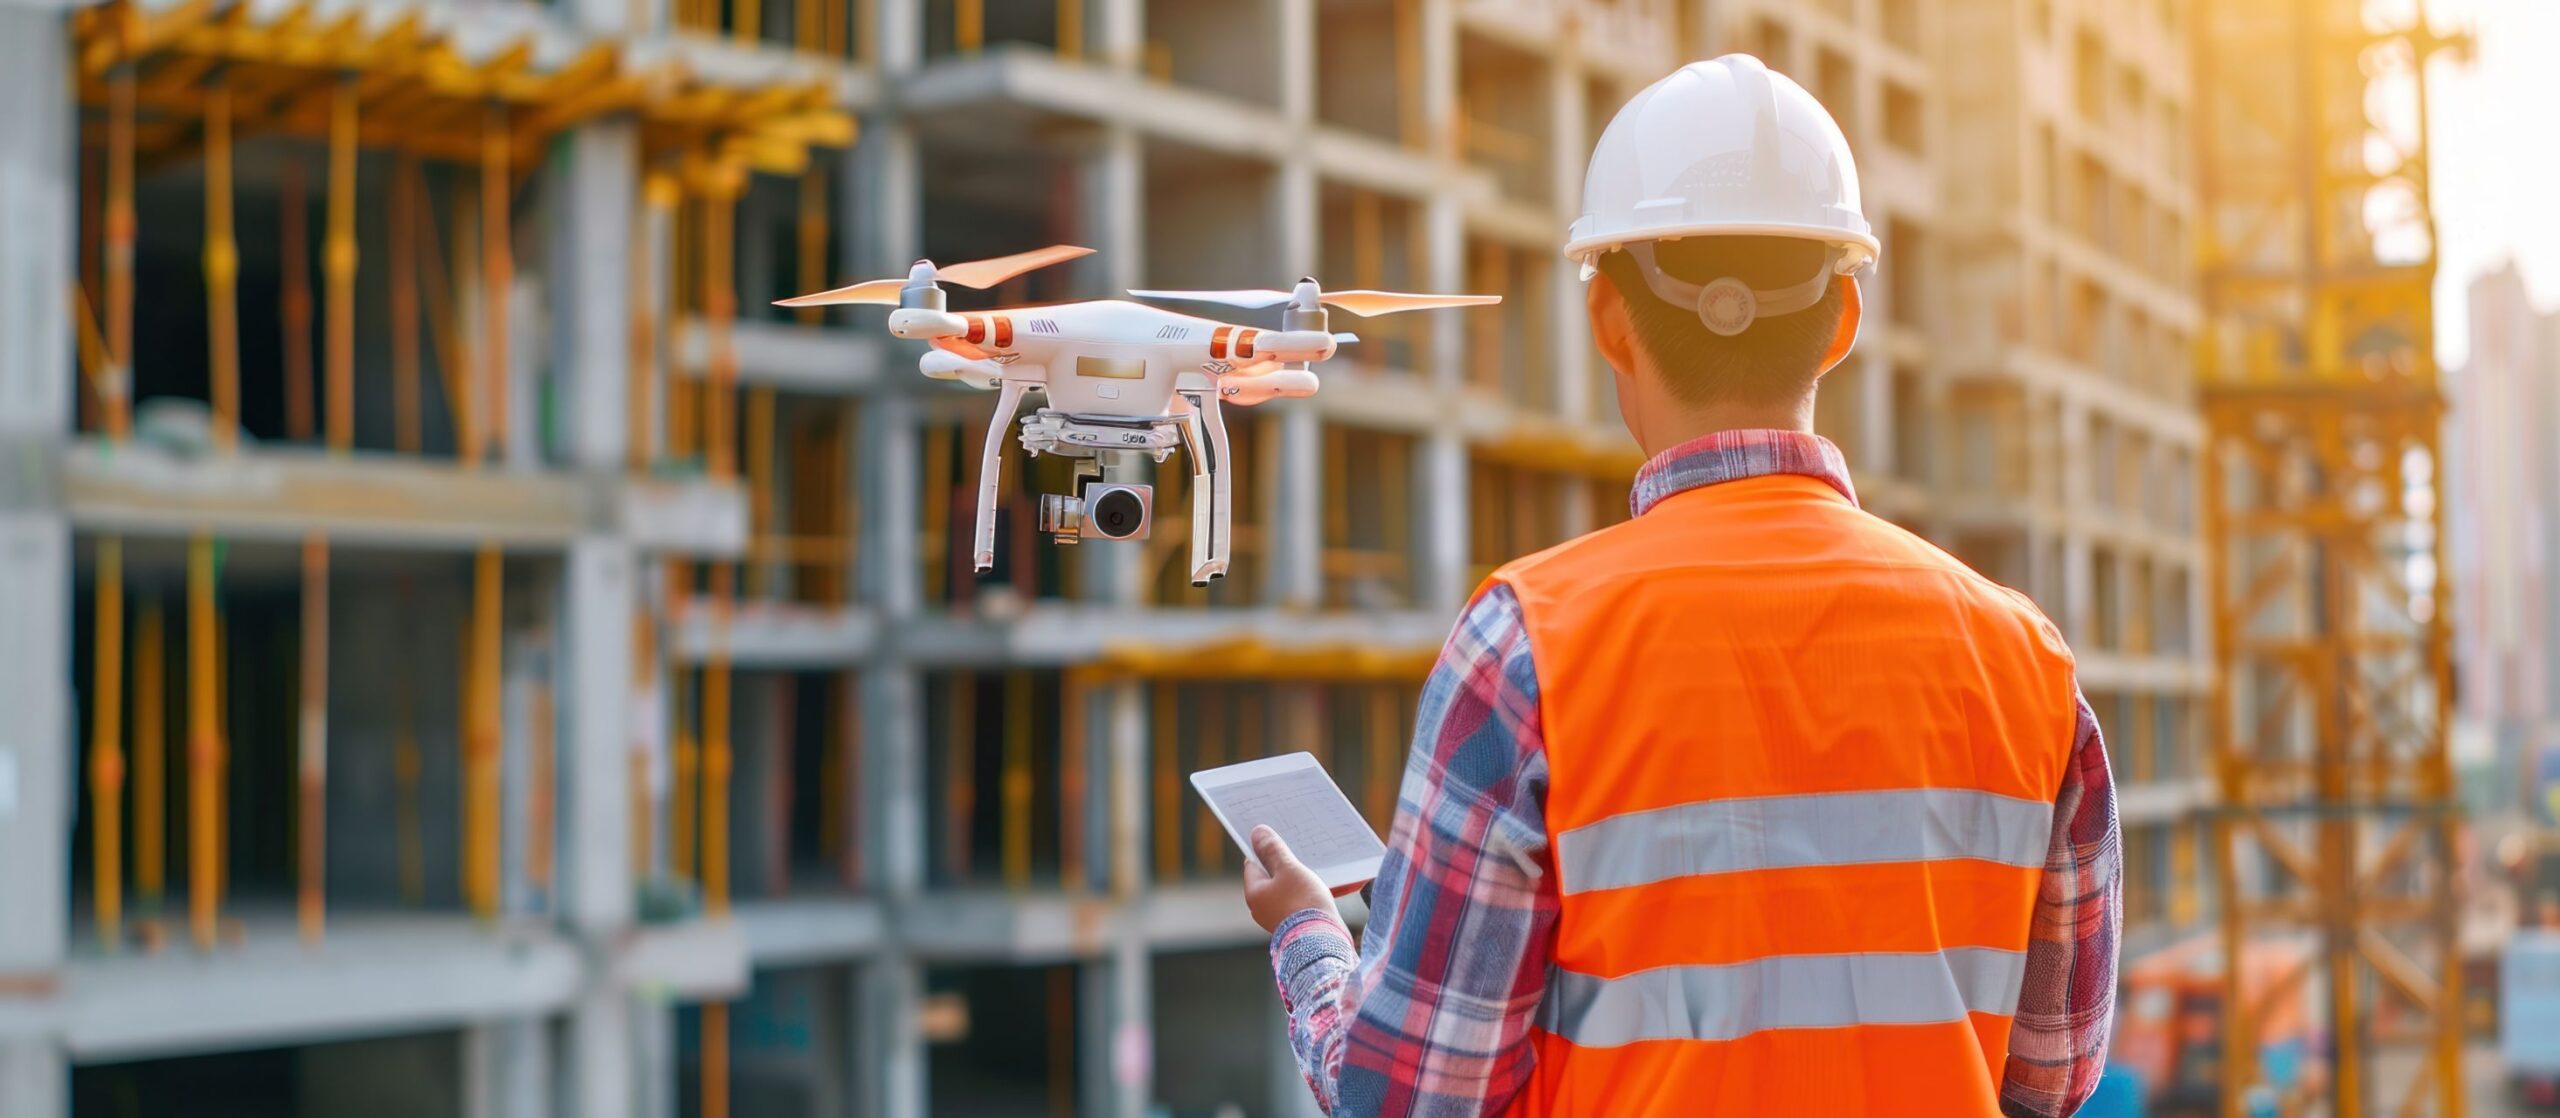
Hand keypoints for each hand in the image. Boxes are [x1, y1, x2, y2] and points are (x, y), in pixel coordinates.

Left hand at [1241, 826, 1359, 932]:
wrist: (1323, 941)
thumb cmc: (1303, 902)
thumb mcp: (1289, 869)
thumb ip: (1273, 850)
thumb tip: (1256, 832)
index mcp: (1254, 894)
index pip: (1252, 864)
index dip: (1263, 849)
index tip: (1276, 838)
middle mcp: (1262, 908)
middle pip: (1270, 878)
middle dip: (1282, 864)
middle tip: (1297, 851)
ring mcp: (1278, 919)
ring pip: (1285, 891)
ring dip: (1296, 879)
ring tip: (1313, 867)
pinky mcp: (1295, 926)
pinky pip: (1297, 903)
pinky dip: (1305, 894)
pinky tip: (1320, 887)